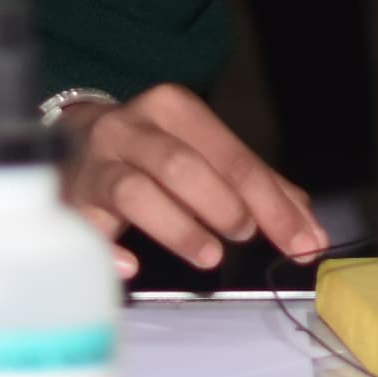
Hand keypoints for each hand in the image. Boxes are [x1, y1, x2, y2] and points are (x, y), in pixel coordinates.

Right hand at [55, 84, 324, 275]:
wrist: (71, 140)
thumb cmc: (152, 151)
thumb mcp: (203, 150)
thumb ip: (254, 185)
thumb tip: (308, 229)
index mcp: (173, 109)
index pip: (232, 156)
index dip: (273, 202)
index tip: (303, 241)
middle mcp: (130, 129)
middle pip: (181, 165)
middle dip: (221, 203)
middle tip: (246, 235)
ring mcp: (95, 166)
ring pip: (135, 192)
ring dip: (178, 226)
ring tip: (210, 255)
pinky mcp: (69, 203)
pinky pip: (88, 229)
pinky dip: (111, 250)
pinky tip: (133, 267)